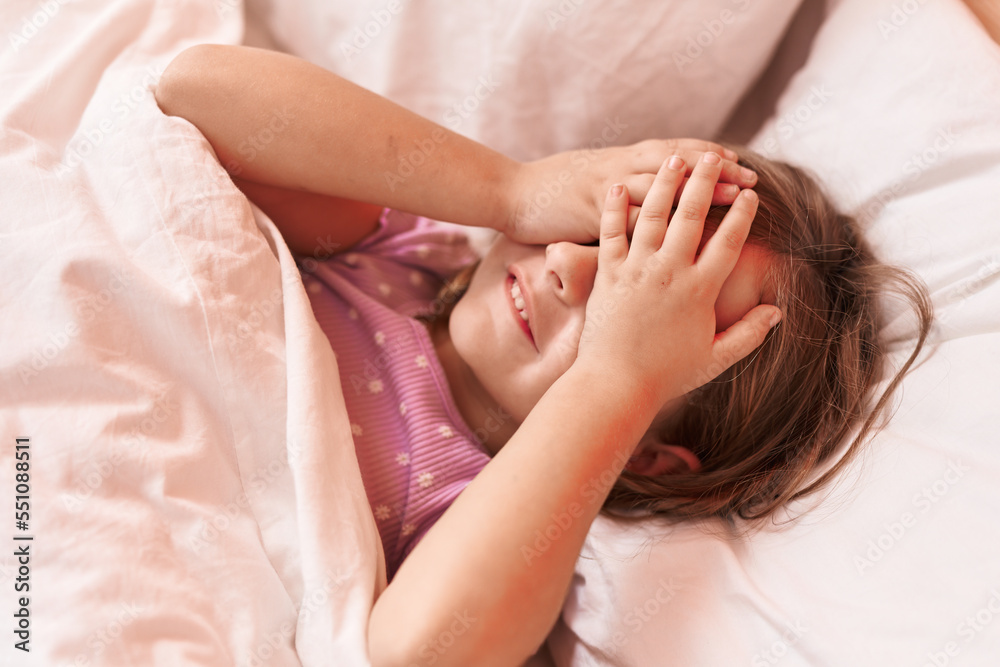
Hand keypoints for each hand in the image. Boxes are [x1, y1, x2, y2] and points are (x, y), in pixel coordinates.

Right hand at [503, 139, 756, 244]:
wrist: (507, 193)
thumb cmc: (547, 193)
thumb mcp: (589, 178)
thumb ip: (619, 184)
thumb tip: (643, 193)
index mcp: (621, 161)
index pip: (673, 152)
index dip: (707, 156)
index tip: (739, 164)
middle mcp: (619, 169)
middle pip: (677, 166)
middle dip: (716, 173)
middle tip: (751, 180)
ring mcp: (607, 190)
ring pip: (662, 186)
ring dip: (700, 191)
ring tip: (734, 198)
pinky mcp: (592, 213)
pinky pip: (633, 216)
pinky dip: (663, 221)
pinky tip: (687, 232)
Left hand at [574, 153, 781, 412]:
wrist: (616, 384)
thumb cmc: (667, 376)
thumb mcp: (716, 358)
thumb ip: (749, 334)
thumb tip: (778, 313)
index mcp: (700, 291)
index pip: (728, 242)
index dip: (741, 215)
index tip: (750, 194)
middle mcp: (670, 272)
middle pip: (691, 216)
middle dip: (705, 182)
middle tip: (714, 158)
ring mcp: (637, 270)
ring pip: (653, 215)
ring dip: (665, 184)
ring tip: (676, 160)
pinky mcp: (608, 274)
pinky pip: (611, 233)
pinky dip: (615, 208)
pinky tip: (620, 186)